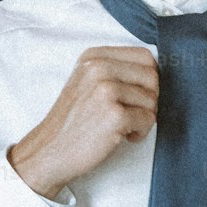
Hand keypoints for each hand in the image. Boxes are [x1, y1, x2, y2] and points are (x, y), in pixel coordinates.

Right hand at [7, 46, 158, 198]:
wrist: (50, 150)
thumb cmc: (74, 121)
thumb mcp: (87, 82)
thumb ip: (115, 70)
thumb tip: (155, 72)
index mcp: (94, 57)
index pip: (145, 56)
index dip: (148, 79)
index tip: (137, 95)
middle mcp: (99, 68)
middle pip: (152, 77)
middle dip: (149, 99)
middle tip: (132, 113)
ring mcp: (106, 90)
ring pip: (152, 99)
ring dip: (144, 118)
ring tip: (123, 126)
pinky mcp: (114, 115)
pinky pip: (148, 119)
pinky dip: (140, 132)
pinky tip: (122, 136)